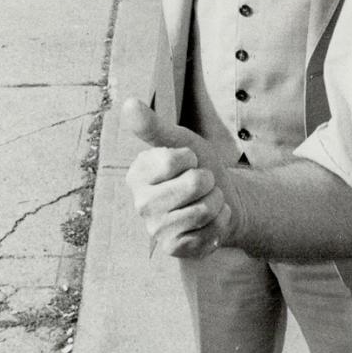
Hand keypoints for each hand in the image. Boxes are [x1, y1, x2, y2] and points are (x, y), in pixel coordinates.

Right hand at [122, 100, 232, 256]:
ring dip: (216, 201)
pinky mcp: (175, 249)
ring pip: (203, 209)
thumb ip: (155, 126)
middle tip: (201, 184)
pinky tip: (211, 221)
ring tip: (207, 200)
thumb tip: (128, 104)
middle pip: (193, 184)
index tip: (188, 162)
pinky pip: (210, 231)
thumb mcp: (181, 141)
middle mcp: (141, 204)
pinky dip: (220, 221)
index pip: (172, 160)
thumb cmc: (198, 167)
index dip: (191, 158)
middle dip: (208, 180)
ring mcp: (156, 230)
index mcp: (137, 174)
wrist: (223, 198)